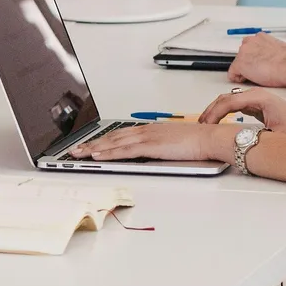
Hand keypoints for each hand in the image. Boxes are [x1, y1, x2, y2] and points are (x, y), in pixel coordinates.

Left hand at [74, 123, 234, 161]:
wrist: (211, 138)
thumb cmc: (198, 142)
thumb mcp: (174, 144)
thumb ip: (160, 148)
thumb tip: (152, 155)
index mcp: (151, 130)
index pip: (121, 135)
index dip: (103, 140)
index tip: (90, 145)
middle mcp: (145, 130)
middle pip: (112, 137)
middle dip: (91, 144)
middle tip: (75, 150)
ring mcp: (147, 137)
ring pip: (114, 142)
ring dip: (94, 148)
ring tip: (78, 154)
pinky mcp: (151, 146)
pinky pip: (125, 150)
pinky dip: (109, 152)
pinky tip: (97, 155)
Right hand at [200, 88, 285, 133]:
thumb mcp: (274, 135)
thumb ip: (254, 136)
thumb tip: (236, 141)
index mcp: (258, 98)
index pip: (228, 103)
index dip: (214, 114)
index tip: (206, 125)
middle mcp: (255, 95)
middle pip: (224, 98)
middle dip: (210, 111)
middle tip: (200, 124)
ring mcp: (256, 99)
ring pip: (228, 100)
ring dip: (215, 110)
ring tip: (205, 123)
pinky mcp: (257, 105)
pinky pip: (234, 105)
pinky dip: (223, 111)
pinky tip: (219, 120)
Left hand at [227, 34, 285, 87]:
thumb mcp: (280, 47)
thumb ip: (270, 49)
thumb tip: (271, 56)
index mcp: (259, 37)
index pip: (249, 47)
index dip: (253, 57)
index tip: (257, 63)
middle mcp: (249, 42)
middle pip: (242, 55)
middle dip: (248, 63)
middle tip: (257, 71)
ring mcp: (243, 53)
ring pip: (237, 64)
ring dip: (244, 71)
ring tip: (256, 76)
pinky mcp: (240, 64)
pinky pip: (232, 74)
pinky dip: (238, 79)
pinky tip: (247, 80)